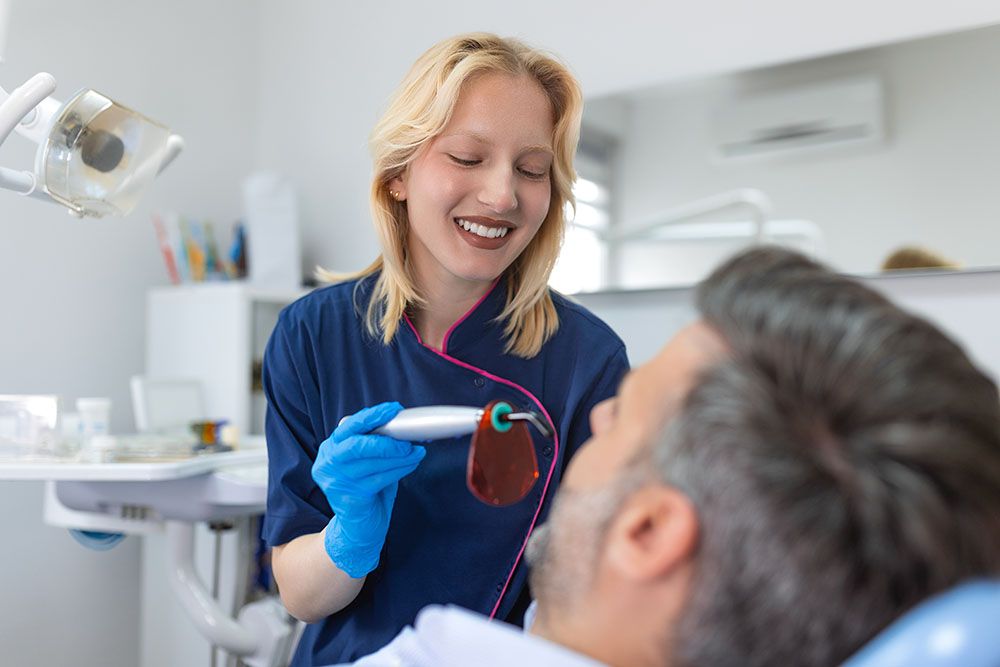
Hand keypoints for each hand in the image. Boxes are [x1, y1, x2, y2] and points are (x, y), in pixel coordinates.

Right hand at [312, 402, 425, 577]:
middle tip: (409, 438)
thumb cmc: (364, 491)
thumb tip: (399, 424)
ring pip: (373, 462)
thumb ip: (373, 443)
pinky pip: (381, 478)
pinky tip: (412, 462)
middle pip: (358, 444)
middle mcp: (328, 464)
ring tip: (417, 450)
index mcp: (330, 450)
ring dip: (401, 455)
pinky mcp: (350, 498)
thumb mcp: (364, 463)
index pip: (349, 426)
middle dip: (387, 439)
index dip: (372, 416)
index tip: (393, 409)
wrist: (357, 530)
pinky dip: (400, 469)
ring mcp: (337, 482)